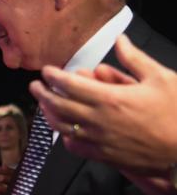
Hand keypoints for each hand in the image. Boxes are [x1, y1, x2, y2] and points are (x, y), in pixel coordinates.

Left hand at [29, 34, 176, 174]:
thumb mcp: (160, 78)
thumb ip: (134, 59)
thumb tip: (120, 40)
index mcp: (110, 98)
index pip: (69, 85)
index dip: (53, 77)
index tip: (45, 70)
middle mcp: (98, 120)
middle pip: (58, 105)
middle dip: (42, 94)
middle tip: (35, 86)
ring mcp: (99, 140)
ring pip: (62, 126)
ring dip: (48, 114)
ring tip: (43, 105)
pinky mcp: (103, 155)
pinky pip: (75, 146)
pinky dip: (64, 136)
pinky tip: (63, 130)